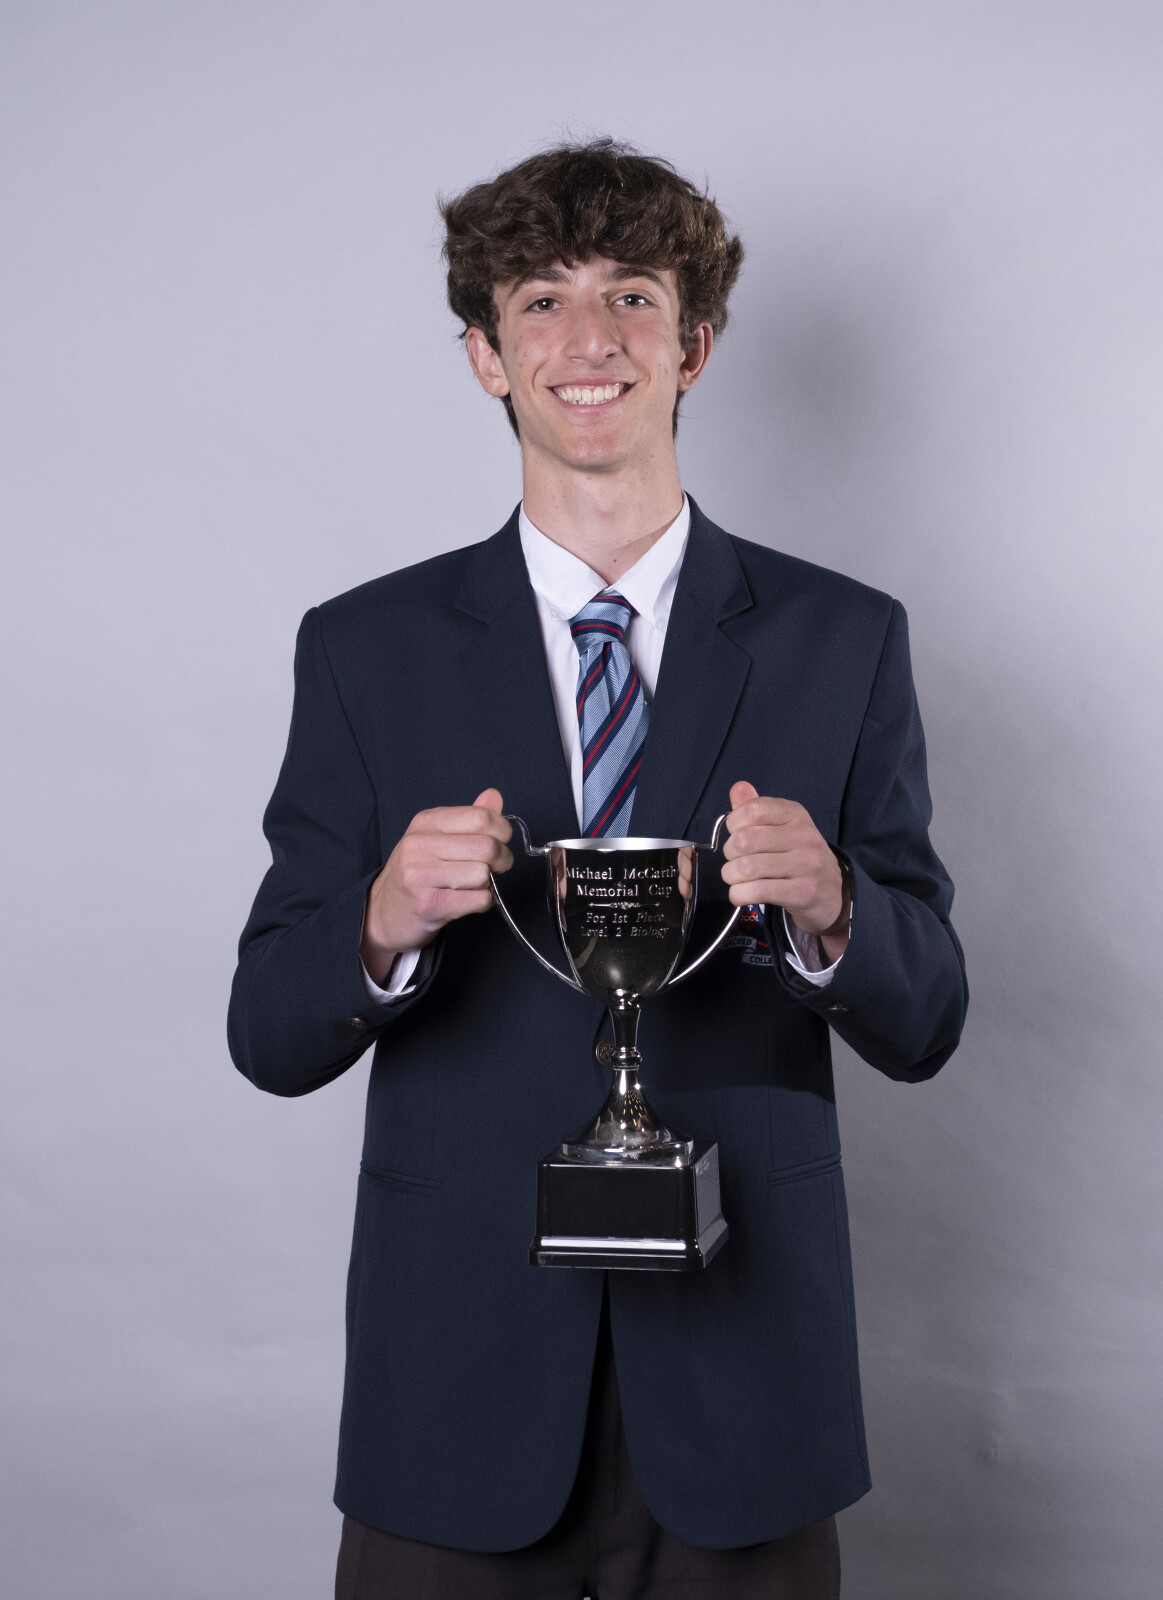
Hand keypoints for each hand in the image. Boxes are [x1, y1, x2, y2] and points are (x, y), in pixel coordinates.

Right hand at [360, 788, 512, 983]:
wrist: (382, 913)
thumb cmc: (416, 873)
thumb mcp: (435, 836)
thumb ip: (468, 817)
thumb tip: (494, 796)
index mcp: (426, 822)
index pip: (481, 817)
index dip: (502, 830)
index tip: (501, 842)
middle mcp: (419, 845)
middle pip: (487, 847)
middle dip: (502, 860)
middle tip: (495, 868)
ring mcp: (421, 876)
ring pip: (483, 875)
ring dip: (487, 884)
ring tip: (471, 886)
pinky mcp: (429, 905)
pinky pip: (478, 900)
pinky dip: (482, 902)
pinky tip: (466, 901)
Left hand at [721, 781, 849, 963]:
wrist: (833, 890)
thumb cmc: (798, 855)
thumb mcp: (782, 826)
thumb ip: (756, 807)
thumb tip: (738, 787)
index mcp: (796, 814)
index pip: (754, 810)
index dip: (733, 823)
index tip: (735, 833)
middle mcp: (804, 836)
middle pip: (745, 840)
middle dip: (729, 852)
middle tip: (735, 859)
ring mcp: (806, 865)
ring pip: (747, 868)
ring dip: (730, 875)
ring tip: (736, 877)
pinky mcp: (803, 892)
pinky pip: (757, 891)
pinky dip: (738, 894)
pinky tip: (741, 893)